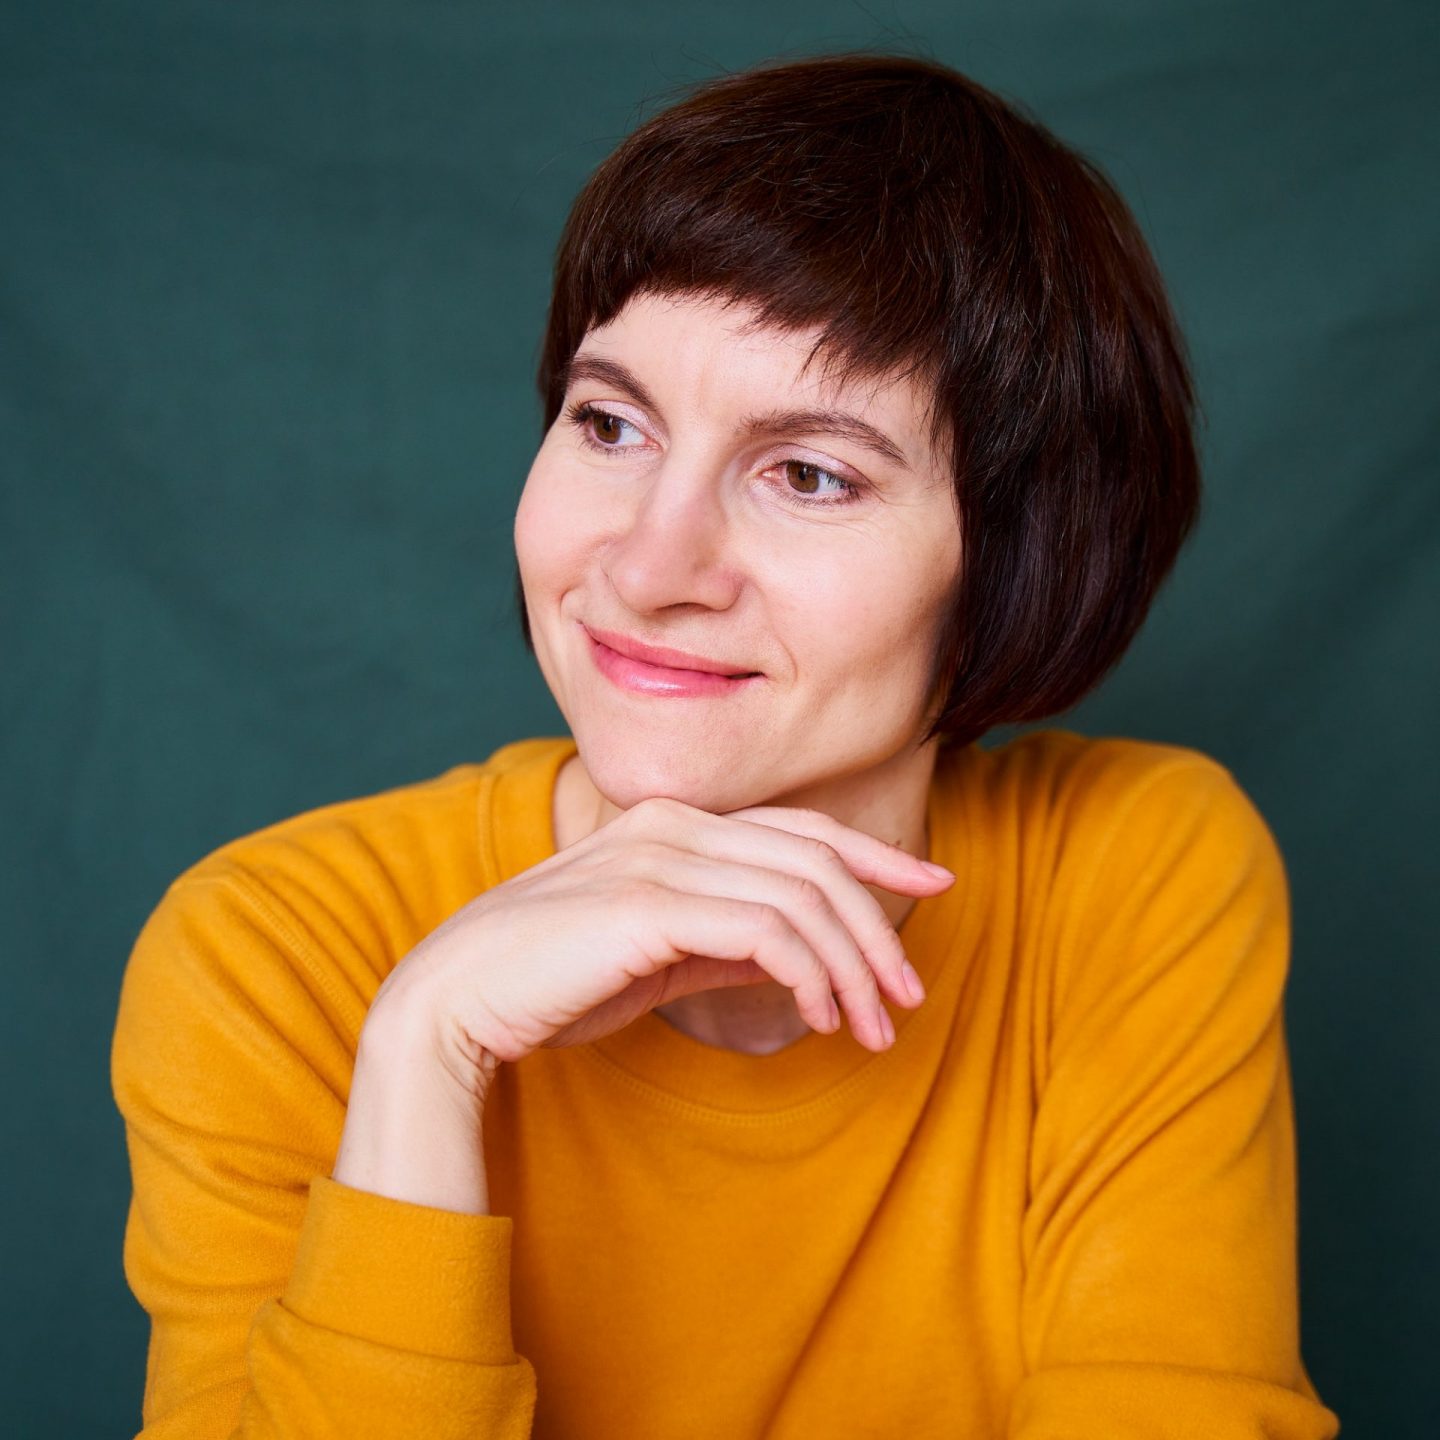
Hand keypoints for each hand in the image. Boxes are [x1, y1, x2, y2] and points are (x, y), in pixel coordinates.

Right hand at [363, 795, 954, 1091]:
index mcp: (673, 824)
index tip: (933, 885)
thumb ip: (722, 941)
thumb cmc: (553, 981)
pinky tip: (821, 1017)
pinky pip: (764, 930)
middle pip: (813, 859)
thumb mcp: (657, 956)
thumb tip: (792, 958)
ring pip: (800, 895)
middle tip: (909, 993)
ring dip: (852, 964)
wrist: (456, 1001)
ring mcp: (660, 857)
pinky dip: (809, 972)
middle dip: (878, 923)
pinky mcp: (647, 904)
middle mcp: (673, 825)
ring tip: (875, 1025)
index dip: (874, 856)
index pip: (799, 830)